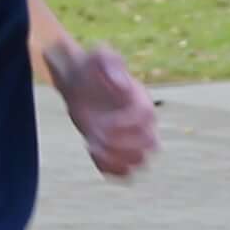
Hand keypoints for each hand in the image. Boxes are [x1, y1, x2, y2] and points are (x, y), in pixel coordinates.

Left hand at [47, 39, 159, 179]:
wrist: (78, 82)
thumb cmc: (90, 67)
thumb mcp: (98, 57)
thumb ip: (111, 63)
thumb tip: (124, 86)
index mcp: (141, 100)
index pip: (146, 121)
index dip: (124, 126)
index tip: (100, 123)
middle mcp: (142, 122)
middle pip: (152, 146)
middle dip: (122, 146)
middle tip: (96, 136)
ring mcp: (131, 139)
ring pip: (141, 162)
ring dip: (116, 159)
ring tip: (93, 146)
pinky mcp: (117, 151)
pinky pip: (124, 172)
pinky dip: (110, 169)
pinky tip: (91, 151)